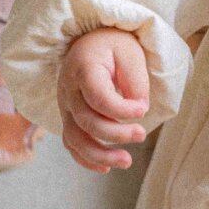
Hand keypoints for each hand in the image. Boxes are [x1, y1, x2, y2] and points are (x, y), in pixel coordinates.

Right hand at [56, 27, 150, 171]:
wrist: (90, 41)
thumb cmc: (113, 45)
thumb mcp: (130, 52)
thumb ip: (135, 81)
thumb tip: (139, 111)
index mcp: (83, 68)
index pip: (98, 97)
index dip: (121, 110)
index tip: (143, 110)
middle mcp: (68, 89)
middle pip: (86, 120)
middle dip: (115, 134)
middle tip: (142, 134)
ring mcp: (65, 105)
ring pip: (75, 138)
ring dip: (100, 155)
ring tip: (126, 161)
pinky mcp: (68, 117)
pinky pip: (71, 143)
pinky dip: (86, 159)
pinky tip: (106, 167)